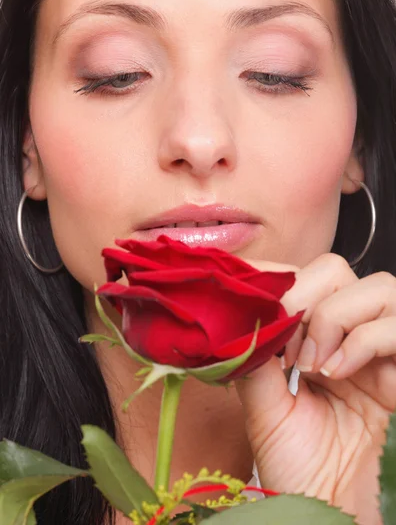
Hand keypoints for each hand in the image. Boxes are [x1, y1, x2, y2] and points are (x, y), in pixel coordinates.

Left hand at [236, 253, 395, 524]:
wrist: (327, 508)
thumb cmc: (296, 463)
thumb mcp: (262, 402)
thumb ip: (256, 352)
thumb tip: (241, 309)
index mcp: (312, 336)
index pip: (302, 276)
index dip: (278, 279)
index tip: (252, 301)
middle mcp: (348, 334)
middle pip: (336, 270)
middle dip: (305, 298)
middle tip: (287, 346)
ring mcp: (381, 349)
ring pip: (377, 286)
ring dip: (336, 318)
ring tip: (315, 364)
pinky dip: (364, 340)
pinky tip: (339, 372)